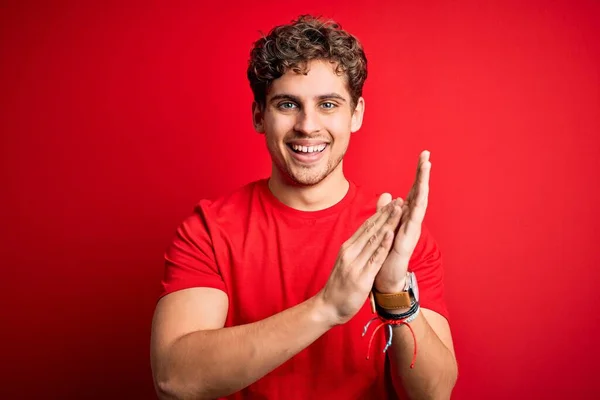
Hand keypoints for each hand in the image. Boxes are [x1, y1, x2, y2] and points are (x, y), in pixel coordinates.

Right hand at [316, 199, 402, 324]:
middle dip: (386, 214)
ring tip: (399, 211)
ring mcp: (355, 264)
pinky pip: (374, 258)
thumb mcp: (347, 262)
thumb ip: (357, 249)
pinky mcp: (361, 277)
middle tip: (399, 200)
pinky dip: (383, 245)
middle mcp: (350, 252)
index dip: (380, 213)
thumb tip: (367, 236)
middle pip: (371, 229)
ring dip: (388, 224)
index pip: (366, 226)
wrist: (328, 307)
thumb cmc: (339, 286)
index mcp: (348, 248)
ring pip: (374, 239)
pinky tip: (391, 234)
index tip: (392, 202)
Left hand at [373, 150, 431, 292]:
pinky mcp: (405, 243)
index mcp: (406, 216)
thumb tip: (388, 195)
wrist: (386, 278)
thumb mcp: (386, 227)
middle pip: (419, 194)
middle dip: (423, 175)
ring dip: (422, 188)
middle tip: (427, 157)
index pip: (414, 190)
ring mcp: (411, 231)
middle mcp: (411, 221)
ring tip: (425, 172)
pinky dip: (412, 213)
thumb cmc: (387, 254)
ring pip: (418, 205)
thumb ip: (387, 211)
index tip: (423, 156)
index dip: (418, 174)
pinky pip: (410, 225)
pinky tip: (411, 200)